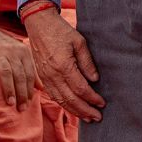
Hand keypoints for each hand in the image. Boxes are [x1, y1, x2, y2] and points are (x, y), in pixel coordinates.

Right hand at [0, 18, 37, 108]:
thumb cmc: (8, 49)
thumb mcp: (22, 56)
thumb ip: (31, 71)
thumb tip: (41, 88)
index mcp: (24, 52)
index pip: (29, 73)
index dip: (29, 89)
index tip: (28, 103)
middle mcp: (12, 51)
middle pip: (19, 74)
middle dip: (21, 92)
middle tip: (21, 108)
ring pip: (6, 72)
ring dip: (9, 88)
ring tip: (10, 103)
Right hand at [24, 6, 103, 120]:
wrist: (38, 24)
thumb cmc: (60, 30)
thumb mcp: (79, 42)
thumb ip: (87, 62)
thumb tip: (95, 80)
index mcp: (63, 65)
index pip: (81, 89)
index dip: (92, 98)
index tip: (102, 103)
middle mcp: (53, 74)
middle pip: (71, 99)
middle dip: (85, 110)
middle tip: (98, 117)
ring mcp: (45, 77)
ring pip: (61, 100)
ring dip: (75, 111)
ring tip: (87, 117)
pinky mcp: (42, 77)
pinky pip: (53, 95)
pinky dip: (64, 105)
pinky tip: (73, 108)